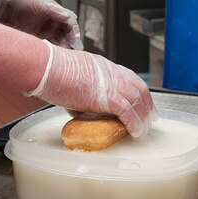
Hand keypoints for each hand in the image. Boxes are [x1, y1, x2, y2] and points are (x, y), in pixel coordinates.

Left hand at [0, 0, 81, 48]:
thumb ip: (54, 10)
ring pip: (57, 41)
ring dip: (60, 47)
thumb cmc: (23, 0)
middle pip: (65, 34)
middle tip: (69, 49)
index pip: (69, 23)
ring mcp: (44, 31)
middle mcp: (52, 22)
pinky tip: (51, 53)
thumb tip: (67, 16)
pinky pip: (46, 46)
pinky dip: (51, 50)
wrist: (4, 6)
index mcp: (56, 12)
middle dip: (68, 42)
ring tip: (61, 53)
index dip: (73, 31)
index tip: (74, 39)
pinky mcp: (36, 38)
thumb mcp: (40, 4)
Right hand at [26, 43, 154, 136]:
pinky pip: (127, 112)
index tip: (143, 102)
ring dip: (143, 117)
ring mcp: (111, 84)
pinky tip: (135, 131)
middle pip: (139, 88)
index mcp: (104, 67)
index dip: (139, 92)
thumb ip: (83, 90)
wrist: (47, 68)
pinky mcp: (107, 97)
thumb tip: (81, 108)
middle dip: (147, 105)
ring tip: (143, 129)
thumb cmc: (52, 71)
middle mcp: (112, 73)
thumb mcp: (74, 77)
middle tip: (150, 119)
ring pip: (137, 101)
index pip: (130, 78)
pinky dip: (134, 123)